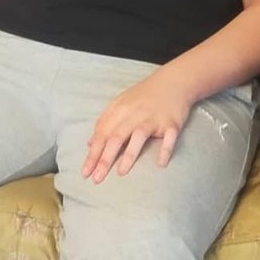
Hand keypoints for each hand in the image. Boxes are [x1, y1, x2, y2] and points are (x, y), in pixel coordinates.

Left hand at [82, 69, 194, 183]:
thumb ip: (106, 123)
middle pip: (117, 136)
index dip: (93, 153)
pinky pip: (169, 137)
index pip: (103, 133)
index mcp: (120, 109)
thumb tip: (90, 144)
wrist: (174, 81)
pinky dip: (165, 150)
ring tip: (121, 172)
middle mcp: (135, 113)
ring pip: (139, 136)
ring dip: (129, 154)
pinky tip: (160, 163)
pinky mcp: (172, 122)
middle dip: (105, 158)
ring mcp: (154, 118)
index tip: (86, 172)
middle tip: (97, 178)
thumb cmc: (145, 96)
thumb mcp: (121, 104)